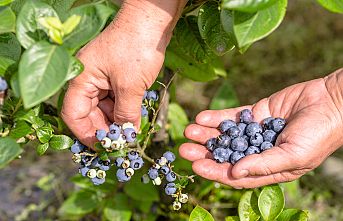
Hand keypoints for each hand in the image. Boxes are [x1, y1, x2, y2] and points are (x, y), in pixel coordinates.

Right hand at [61, 0, 185, 146]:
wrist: (152, 20)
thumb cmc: (136, 48)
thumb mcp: (130, 86)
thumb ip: (126, 113)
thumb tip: (125, 136)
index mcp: (82, 79)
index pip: (73, 114)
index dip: (86, 134)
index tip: (102, 148)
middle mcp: (89, 79)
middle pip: (89, 113)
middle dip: (104, 129)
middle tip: (120, 144)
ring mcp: (103, 77)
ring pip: (104, 107)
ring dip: (116, 121)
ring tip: (129, 134)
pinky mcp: (117, 75)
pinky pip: (115, 99)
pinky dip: (123, 110)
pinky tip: (134, 119)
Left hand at [180, 68, 342, 188]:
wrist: (331, 102)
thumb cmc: (319, 135)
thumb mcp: (294, 156)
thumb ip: (264, 165)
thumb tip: (233, 174)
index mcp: (267, 169)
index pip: (235, 175)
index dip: (215, 171)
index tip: (196, 166)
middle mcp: (258, 152)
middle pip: (225, 155)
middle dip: (204, 153)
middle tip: (184, 149)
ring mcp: (255, 132)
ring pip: (226, 135)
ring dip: (207, 134)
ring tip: (188, 131)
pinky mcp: (256, 114)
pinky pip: (233, 116)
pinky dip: (217, 117)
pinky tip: (202, 117)